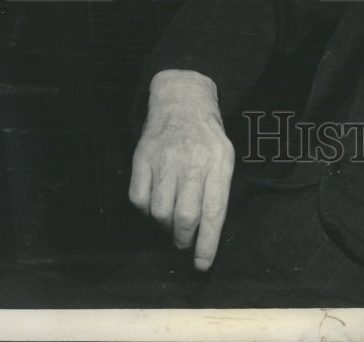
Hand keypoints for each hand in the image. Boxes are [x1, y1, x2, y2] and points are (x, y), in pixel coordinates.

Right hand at [129, 70, 234, 270]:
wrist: (182, 99)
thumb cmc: (206, 136)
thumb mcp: (224, 156)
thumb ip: (218, 190)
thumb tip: (208, 232)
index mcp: (218, 162)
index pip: (214, 211)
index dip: (207, 243)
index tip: (202, 264)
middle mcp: (191, 160)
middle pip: (185, 216)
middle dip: (184, 239)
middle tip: (184, 242)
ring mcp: (164, 158)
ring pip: (160, 212)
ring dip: (164, 226)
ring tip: (170, 221)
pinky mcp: (142, 158)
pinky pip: (138, 200)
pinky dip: (145, 211)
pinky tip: (155, 204)